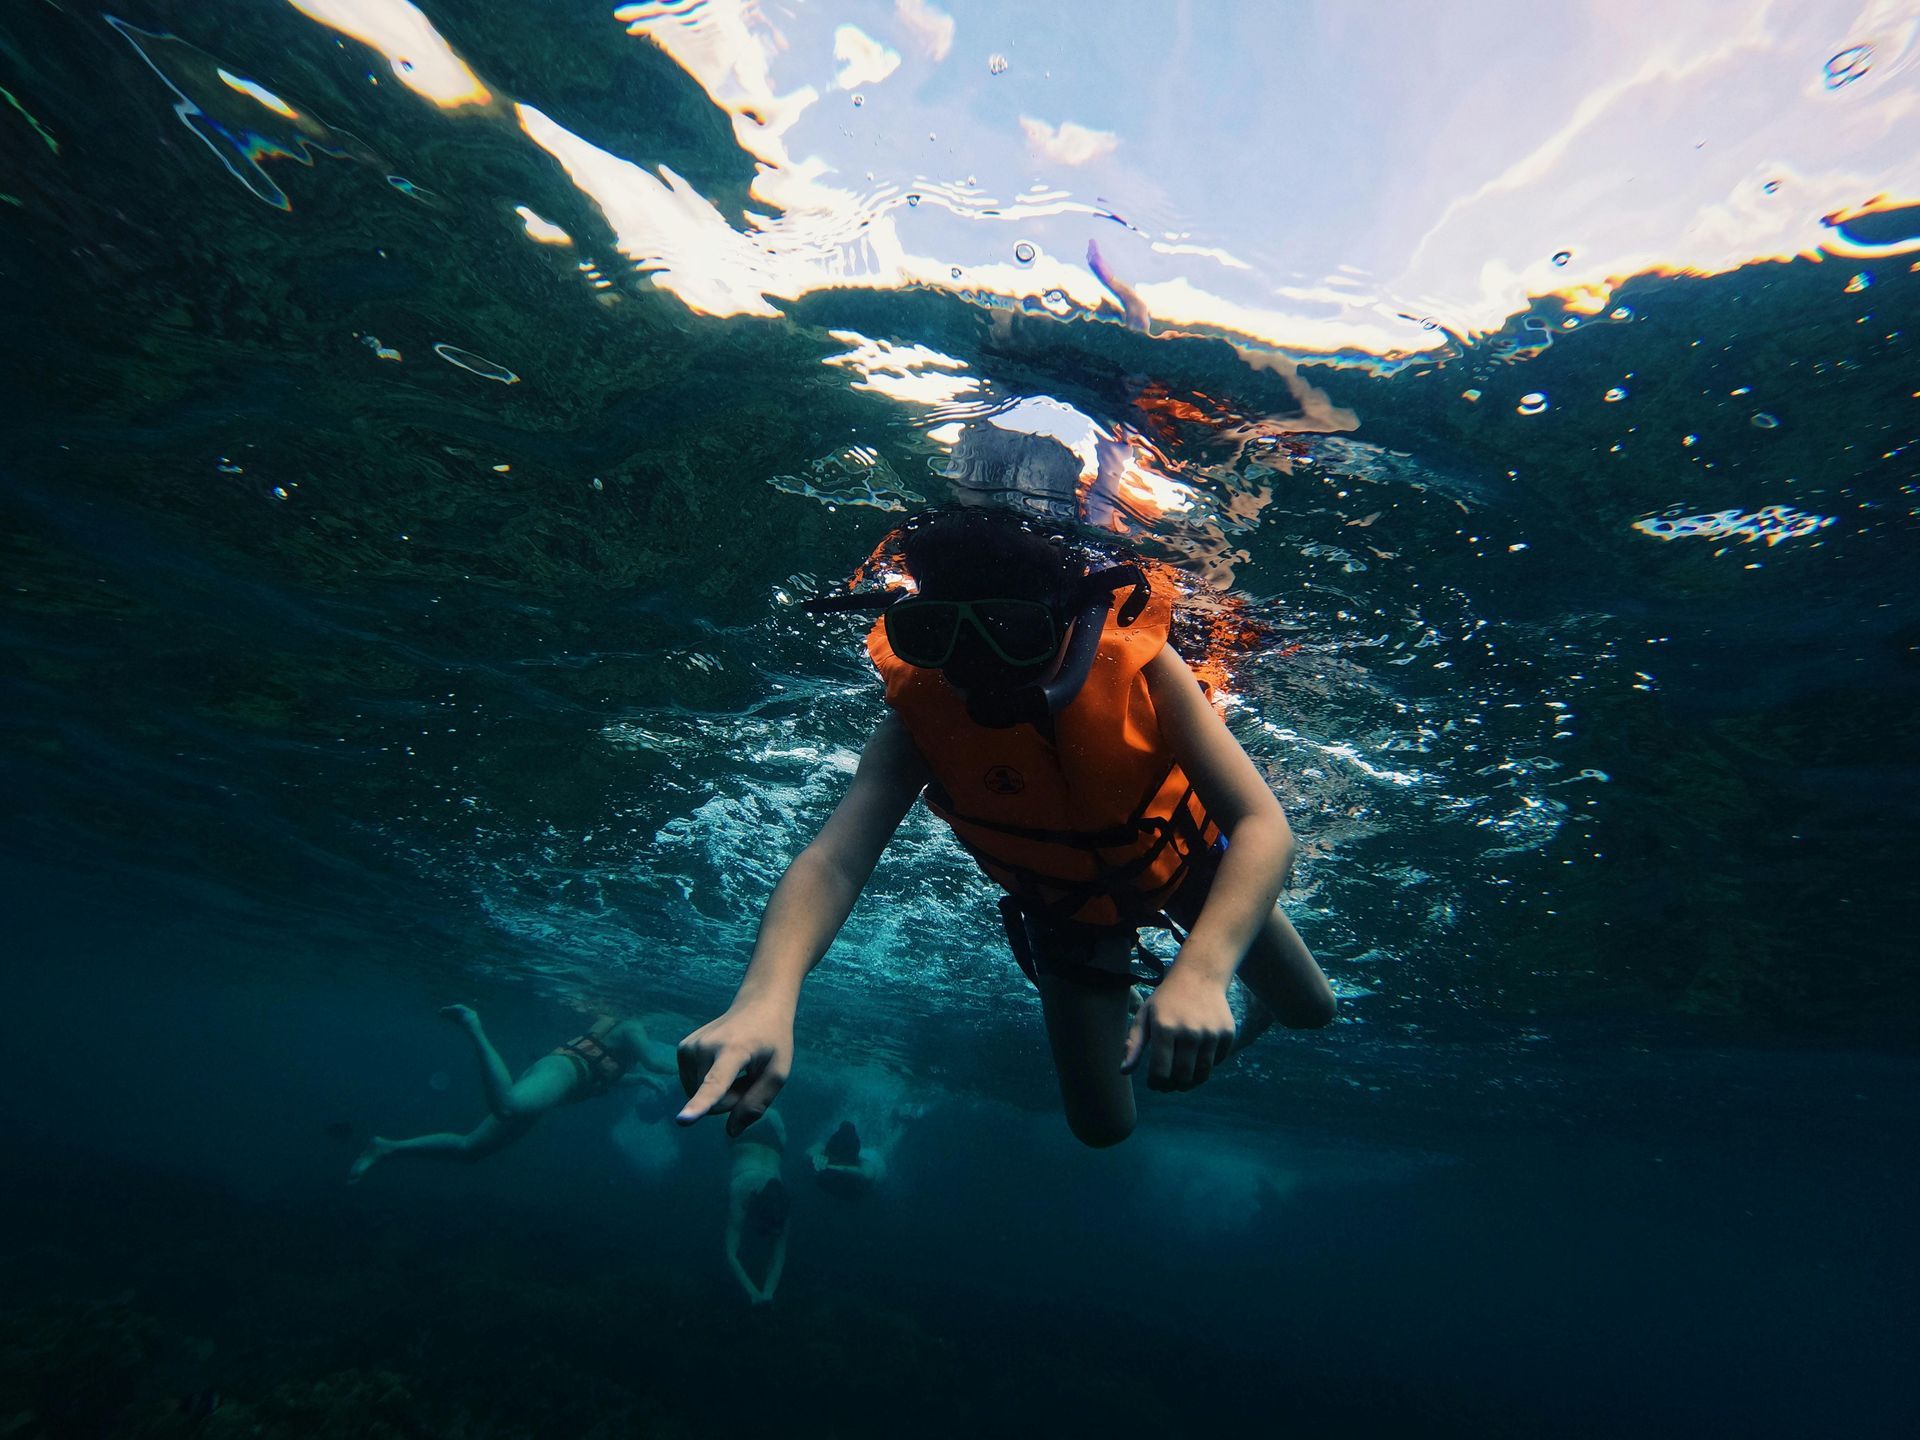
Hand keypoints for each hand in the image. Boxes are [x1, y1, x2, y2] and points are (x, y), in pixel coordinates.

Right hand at [676, 1000, 793, 1134]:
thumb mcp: (778, 1072)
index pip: (715, 1083)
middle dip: (734, 1098)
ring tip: (736, 1067)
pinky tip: (722, 1065)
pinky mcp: (682, 1050)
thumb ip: (757, 1103)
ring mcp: (689, 1047)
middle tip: (749, 1073)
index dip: (699, 1104)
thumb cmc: (772, 1041)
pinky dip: (710, 1083)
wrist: (756, 1006)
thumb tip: (730, 1132)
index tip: (682, 1120)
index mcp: (734, 1051)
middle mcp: (705, 1046)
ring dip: (722, 1091)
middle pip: (716, 1102)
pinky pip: (695, 1087)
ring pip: (702, 1096)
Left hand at [1121, 970, 1234, 1091]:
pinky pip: (1217, 1062)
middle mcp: (1189, 1032)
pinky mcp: (1227, 1033)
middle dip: (1174, 1086)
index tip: (1155, 1083)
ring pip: (1202, 1073)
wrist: (1199, 975)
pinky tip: (1198, 1057)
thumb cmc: (1166, 1000)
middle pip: (1182, 1076)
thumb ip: (1134, 1045)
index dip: (1156, 1084)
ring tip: (1183, 1077)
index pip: (1161, 1072)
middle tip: (1169, 1084)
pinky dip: (1207, 1065)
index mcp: (1165, 1028)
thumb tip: (1124, 1071)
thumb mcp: (1145, 1016)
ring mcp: (1211, 1033)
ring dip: (1191, 1081)